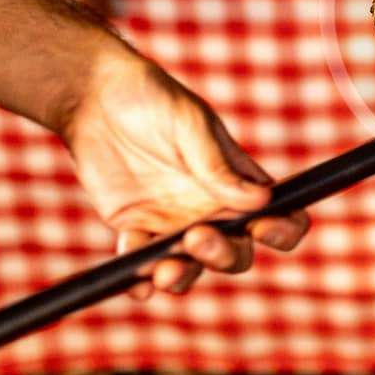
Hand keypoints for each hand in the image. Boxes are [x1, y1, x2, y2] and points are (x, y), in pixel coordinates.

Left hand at [62, 50, 308, 296]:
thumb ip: (217, 166)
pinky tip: (132, 273)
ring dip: (182, 275)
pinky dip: (138, 277)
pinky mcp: (135, 229)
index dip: (282, 231)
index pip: (280, 215)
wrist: (92, 97)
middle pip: (236, 253)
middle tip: (196, 237)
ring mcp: (174, 223)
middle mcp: (212, 209)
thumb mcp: (189, 124)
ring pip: (190, 267)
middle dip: (223, 255)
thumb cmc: (151, 98)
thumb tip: (261, 200)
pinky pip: (141, 263)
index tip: (261, 227)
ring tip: (163, 270)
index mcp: (238, 181)